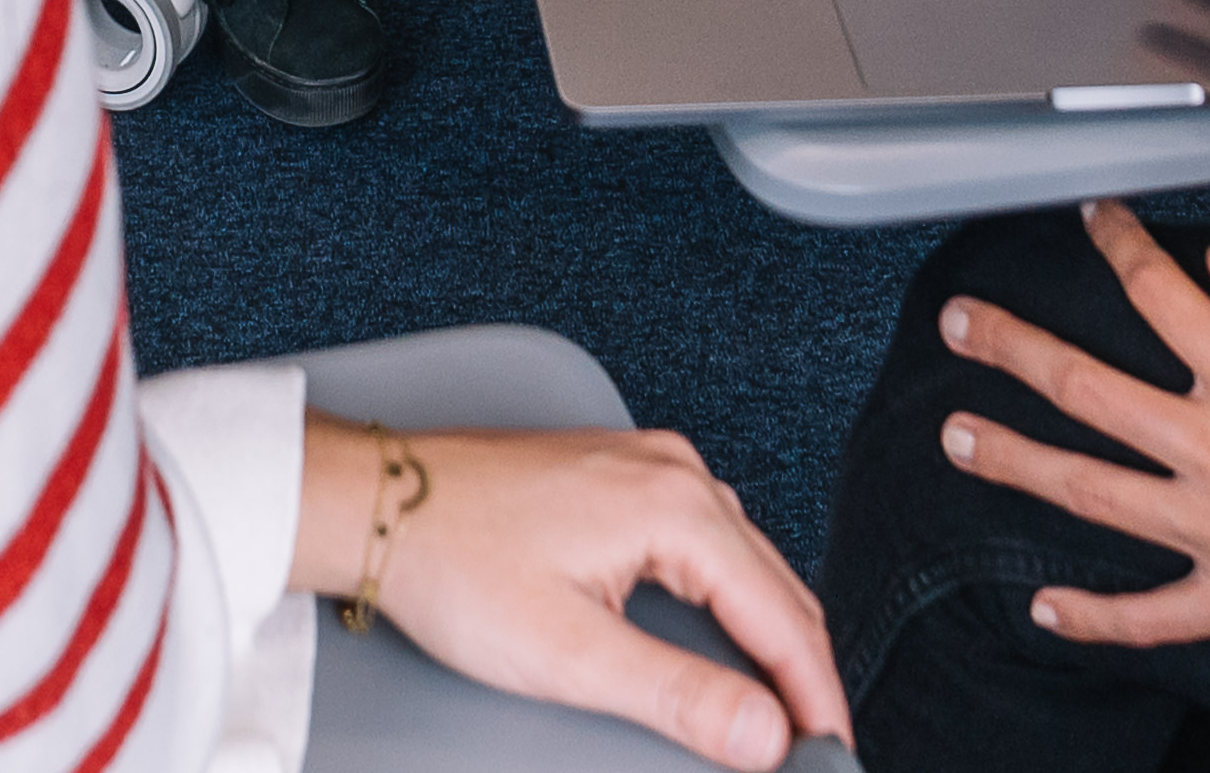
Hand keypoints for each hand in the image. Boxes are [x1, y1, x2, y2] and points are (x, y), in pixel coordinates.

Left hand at [304, 420, 849, 772]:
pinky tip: (725, 632)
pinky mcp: (621, 475)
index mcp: (678, 506)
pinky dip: (731, 595)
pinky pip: (707, 539)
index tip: (832, 751)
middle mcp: (676, 471)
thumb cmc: (452, 563)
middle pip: (776, 584)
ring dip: (770, 630)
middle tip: (817, 741)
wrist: (377, 501)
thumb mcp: (568, 652)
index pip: (782, 617)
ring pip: (745, 560)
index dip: (815, 696)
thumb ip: (675, 695)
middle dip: (804, 668)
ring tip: (783, 700)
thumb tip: (764, 734)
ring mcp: (648, 465)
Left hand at [935, 204, 1209, 684]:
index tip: (1092, 218)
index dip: (1120, 247)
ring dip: (1017, 462)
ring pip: (1090, 491)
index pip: (1163, 297)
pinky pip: (1145, 615)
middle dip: (1015, 352)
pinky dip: (1092, 617)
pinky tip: (1043, 609)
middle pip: (1090, 390)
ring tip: (956, 437)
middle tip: (961, 326)